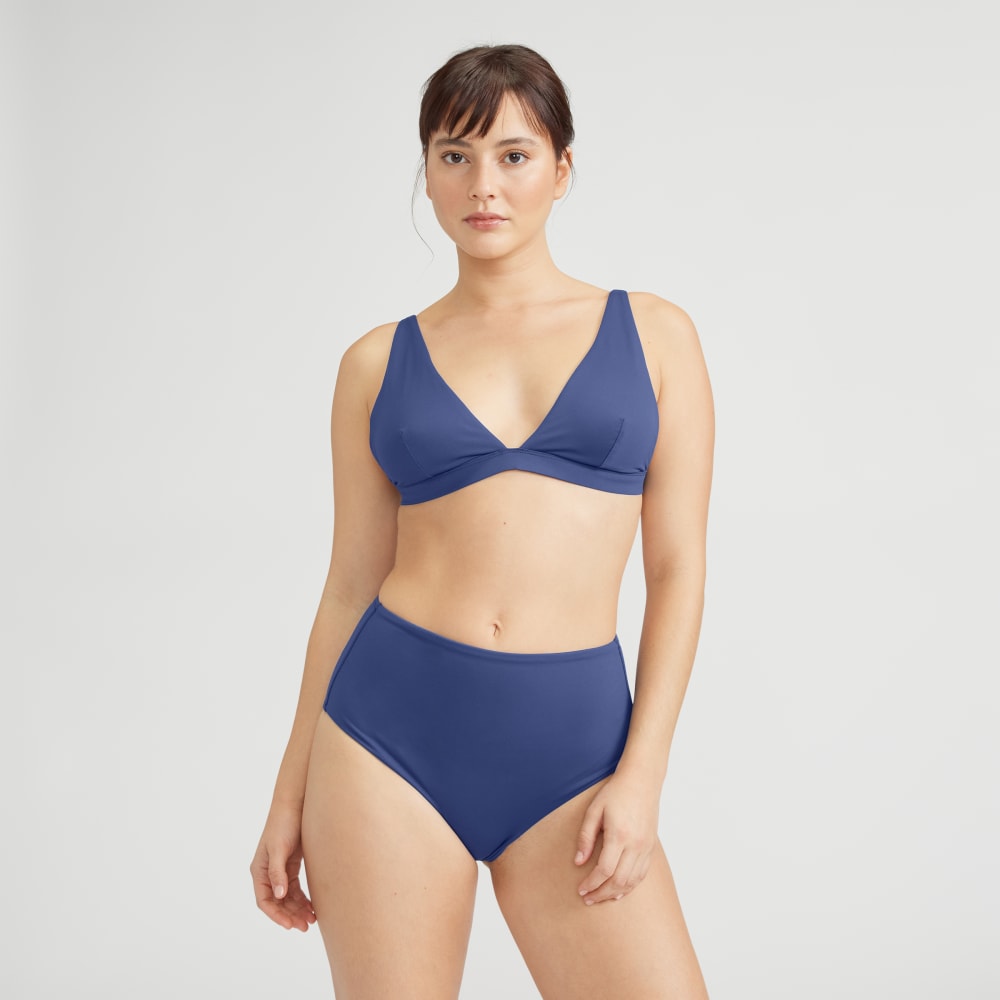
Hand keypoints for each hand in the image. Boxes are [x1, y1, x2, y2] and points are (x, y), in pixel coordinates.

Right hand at [250, 806, 316, 931]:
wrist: (296, 804)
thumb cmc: (284, 824)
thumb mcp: (279, 848)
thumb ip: (277, 872)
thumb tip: (278, 896)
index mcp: (259, 871)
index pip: (265, 901)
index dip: (276, 915)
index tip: (290, 925)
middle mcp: (268, 872)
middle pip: (278, 902)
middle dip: (290, 915)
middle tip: (306, 926)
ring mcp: (280, 869)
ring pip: (288, 897)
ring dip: (298, 909)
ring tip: (312, 920)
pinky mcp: (292, 865)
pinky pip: (296, 888)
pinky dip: (303, 898)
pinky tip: (313, 906)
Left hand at [573, 771, 660, 904]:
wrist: (642, 781)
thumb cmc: (615, 792)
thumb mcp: (594, 810)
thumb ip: (585, 837)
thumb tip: (578, 862)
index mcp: (619, 834)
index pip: (604, 870)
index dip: (591, 883)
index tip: (581, 889)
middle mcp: (636, 844)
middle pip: (619, 881)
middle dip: (601, 893)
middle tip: (587, 898)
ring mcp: (646, 847)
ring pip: (632, 881)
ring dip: (615, 893)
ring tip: (600, 897)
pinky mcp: (651, 847)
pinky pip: (642, 874)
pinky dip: (630, 886)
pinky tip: (619, 891)